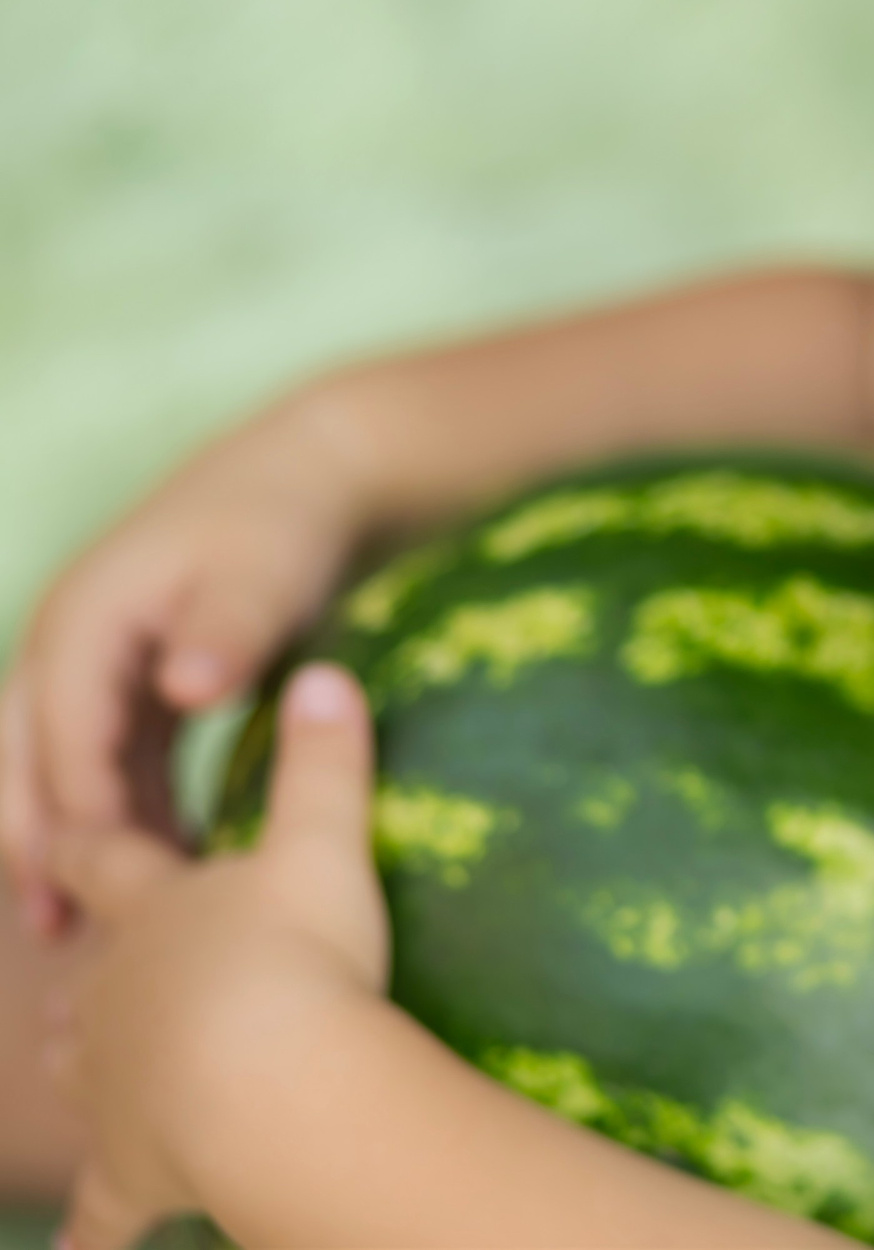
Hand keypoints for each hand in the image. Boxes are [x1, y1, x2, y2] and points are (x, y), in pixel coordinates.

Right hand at [1, 389, 376, 936]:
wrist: (310, 478)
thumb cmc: (287, 525)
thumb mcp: (264, 574)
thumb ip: (228, 632)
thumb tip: (186, 689)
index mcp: (84, 619)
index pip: (60, 730)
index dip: (76, 807)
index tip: (102, 881)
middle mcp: (67, 642)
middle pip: (21, 757)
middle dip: (32, 841)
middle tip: (56, 930)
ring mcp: (92, 663)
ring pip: (53, 766)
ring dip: (66, 839)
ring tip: (83, 930)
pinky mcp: (129, 682)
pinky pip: (102, 759)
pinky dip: (113, 813)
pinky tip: (150, 871)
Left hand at [44, 664, 388, 1249]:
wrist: (271, 1084)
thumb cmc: (295, 957)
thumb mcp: (323, 847)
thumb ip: (324, 762)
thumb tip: (325, 668)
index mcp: (154, 911)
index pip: (108, 861)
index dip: (92, 844)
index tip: (71, 828)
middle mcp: (116, 995)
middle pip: (87, 972)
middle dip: (86, 968)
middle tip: (83, 965)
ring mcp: (116, 1083)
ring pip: (84, 1069)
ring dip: (85, 1063)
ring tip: (80, 1062)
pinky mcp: (131, 1167)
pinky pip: (103, 1212)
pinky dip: (86, 1236)